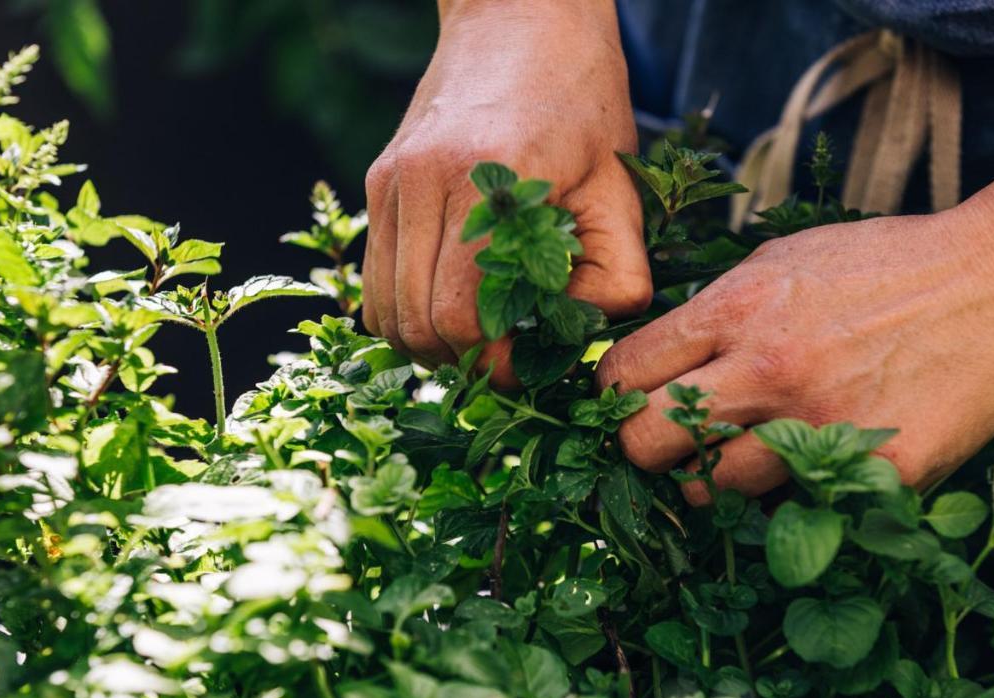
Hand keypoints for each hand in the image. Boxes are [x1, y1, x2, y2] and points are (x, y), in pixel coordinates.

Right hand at [363, 0, 650, 385]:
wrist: (518, 17)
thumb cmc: (581, 102)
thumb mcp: (619, 186)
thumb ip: (615, 271)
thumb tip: (578, 339)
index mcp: (489, 179)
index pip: (462, 315)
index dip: (493, 362)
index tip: (527, 367)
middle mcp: (425, 181)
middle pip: (418, 324)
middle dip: (463, 361)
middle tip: (506, 358)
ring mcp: (392, 183)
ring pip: (385, 312)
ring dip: (430, 343)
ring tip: (478, 337)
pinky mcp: (377, 184)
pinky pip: (373, 282)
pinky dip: (405, 312)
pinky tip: (449, 305)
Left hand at [597, 198, 993, 502]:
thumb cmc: (889, 267)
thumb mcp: (785, 260)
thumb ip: (717, 311)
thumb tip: (659, 357)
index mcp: (735, 310)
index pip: (623, 374)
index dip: (614, 396)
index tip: (626, 404)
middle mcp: (764, 371)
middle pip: (645, 442)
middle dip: (643, 449)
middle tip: (665, 445)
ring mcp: (818, 428)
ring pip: (715, 488)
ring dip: (715, 480)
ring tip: (744, 455)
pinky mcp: (870, 472)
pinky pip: (795, 504)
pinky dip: (791, 491)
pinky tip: (811, 465)